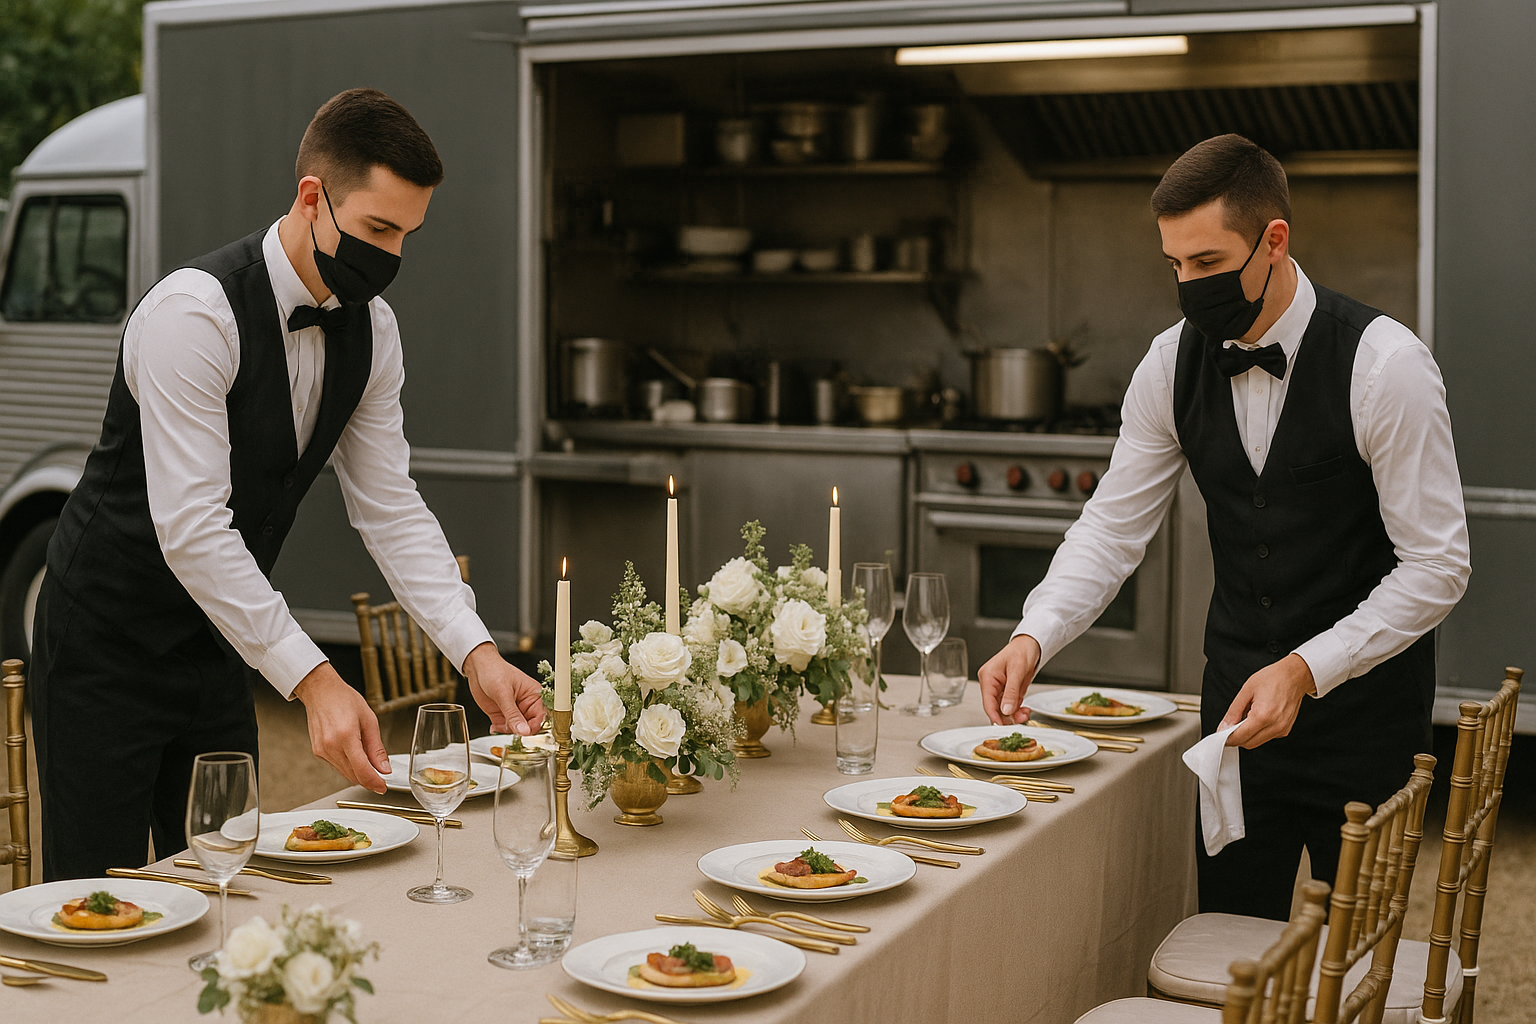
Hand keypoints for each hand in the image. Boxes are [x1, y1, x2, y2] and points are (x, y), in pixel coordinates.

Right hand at [293, 663, 389, 793]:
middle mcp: (331, 746)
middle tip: (381, 777)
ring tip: (369, 760)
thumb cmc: (344, 699)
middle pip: (353, 775)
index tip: (383, 787)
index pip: (362, 770)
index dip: (374, 782)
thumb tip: (384, 768)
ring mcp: (322, 750)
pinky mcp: (317, 751)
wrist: (321, 691)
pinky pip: (337, 766)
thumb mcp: (369, 720)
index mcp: (345, 736)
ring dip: (358, 773)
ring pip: (345, 773)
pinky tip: (354, 755)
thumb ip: (377, 748)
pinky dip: (348, 766)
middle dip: (369, 779)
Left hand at [464, 642, 547, 735]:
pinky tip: (494, 725)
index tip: (525, 732)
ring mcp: (514, 710)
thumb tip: (524, 731)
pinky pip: (505, 728)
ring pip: (517, 730)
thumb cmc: (494, 670)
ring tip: (499, 724)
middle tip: (509, 728)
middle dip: (520, 730)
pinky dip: (499, 730)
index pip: (542, 717)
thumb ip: (513, 714)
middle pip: (530, 726)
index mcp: (534, 695)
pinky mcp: (502, 714)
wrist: (477, 667)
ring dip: (508, 730)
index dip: (534, 727)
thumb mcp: (504, 693)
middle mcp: (526, 704)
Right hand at [979, 634, 1040, 725]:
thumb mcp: (1017, 671)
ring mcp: (999, 688)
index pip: (988, 702)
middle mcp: (991, 684)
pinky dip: (1018, 710)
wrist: (1031, 644)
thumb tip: (1005, 710)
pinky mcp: (1007, 690)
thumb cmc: (1022, 650)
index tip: (1003, 727)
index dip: (995, 716)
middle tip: (1021, 719)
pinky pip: (1010, 705)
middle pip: (995, 707)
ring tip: (1026, 713)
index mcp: (988, 677)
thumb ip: (1011, 692)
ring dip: (1014, 714)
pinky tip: (1025, 710)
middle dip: (1008, 716)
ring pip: (1003, 709)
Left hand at [1221, 654, 1316, 748]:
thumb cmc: (1273, 678)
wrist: (1294, 676)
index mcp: (1263, 715)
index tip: (1220, 734)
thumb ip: (1233, 712)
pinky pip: (1266, 737)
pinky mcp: (1285, 730)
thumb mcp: (1246, 691)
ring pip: (1257, 742)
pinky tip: (1257, 718)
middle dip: (1236, 737)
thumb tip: (1224, 726)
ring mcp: (1282, 729)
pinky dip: (1257, 732)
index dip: (1227, 738)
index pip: (1240, 737)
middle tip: (1230, 725)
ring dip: (1247, 735)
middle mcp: (1274, 726)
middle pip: (1248, 743)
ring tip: (1246, 716)